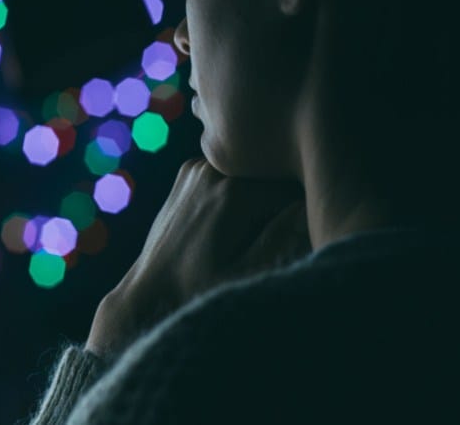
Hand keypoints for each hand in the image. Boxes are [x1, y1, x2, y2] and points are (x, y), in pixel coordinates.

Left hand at [85, 159, 309, 356]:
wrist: (149, 293)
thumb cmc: (198, 292)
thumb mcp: (245, 277)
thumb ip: (283, 239)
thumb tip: (310, 206)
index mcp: (233, 191)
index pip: (296, 187)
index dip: (306, 213)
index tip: (297, 238)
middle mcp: (213, 169)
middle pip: (273, 176)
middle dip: (281, 205)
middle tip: (267, 241)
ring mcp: (197, 167)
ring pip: (253, 174)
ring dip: (259, 199)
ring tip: (245, 236)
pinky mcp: (188, 173)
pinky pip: (231, 175)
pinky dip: (237, 194)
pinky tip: (228, 226)